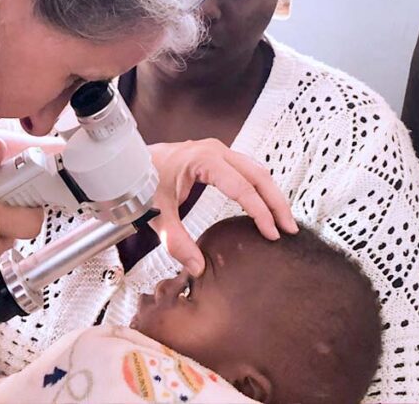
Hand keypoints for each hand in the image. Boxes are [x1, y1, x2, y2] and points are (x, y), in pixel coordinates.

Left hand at [148, 139, 297, 275]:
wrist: (129, 161)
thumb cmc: (142, 180)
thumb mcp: (156, 213)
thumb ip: (175, 241)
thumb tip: (198, 267)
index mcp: (204, 160)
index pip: (243, 188)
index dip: (260, 212)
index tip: (272, 233)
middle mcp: (216, 151)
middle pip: (258, 175)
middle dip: (276, 203)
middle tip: (289, 229)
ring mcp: (218, 151)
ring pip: (256, 170)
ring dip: (271, 194)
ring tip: (283, 220)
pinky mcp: (218, 157)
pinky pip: (247, 170)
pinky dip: (260, 188)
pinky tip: (265, 206)